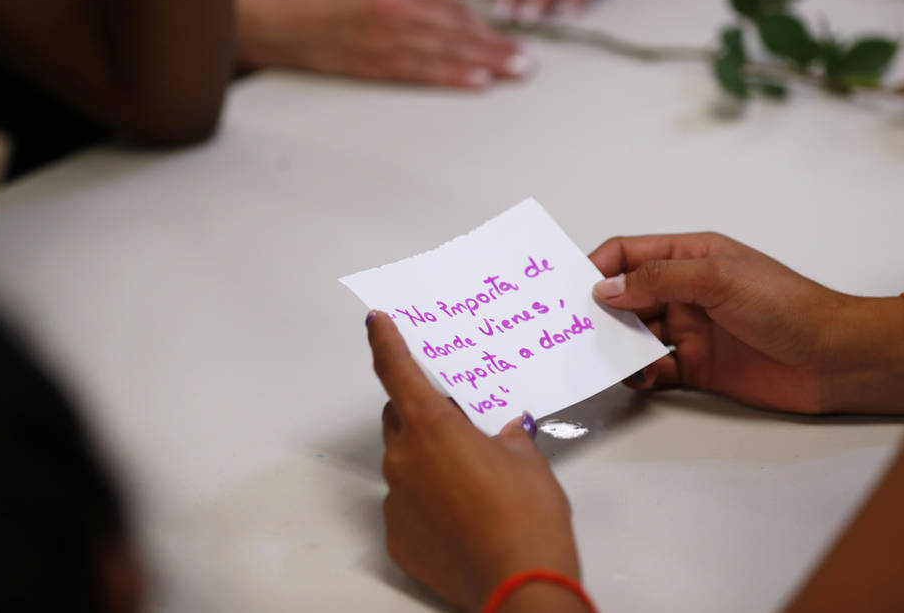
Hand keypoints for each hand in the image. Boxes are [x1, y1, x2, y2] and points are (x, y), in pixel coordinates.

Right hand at [237, 0, 530, 88]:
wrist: (279, 24)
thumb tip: (454, 15)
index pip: (454, 6)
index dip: (485, 24)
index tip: (508, 35)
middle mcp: (396, 11)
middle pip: (458, 31)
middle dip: (497, 46)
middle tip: (526, 60)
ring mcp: (387, 42)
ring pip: (447, 53)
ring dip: (486, 63)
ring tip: (514, 72)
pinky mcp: (376, 67)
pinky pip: (423, 73)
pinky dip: (453, 77)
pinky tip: (476, 82)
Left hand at [366, 312, 581, 610]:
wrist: (519, 583)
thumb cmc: (526, 516)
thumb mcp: (526, 460)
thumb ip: (508, 435)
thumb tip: (505, 433)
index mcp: (432, 427)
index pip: (396, 370)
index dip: (384, 341)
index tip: (376, 321)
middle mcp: (404, 458)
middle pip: (399, 419)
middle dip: (422, 414)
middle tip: (458, 426)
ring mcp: (396, 499)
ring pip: (403, 463)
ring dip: (426, 462)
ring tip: (468, 482)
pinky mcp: (397, 536)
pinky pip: (406, 505)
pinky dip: (426, 503)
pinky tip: (459, 518)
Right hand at [589, 233, 903, 414]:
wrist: (834, 359)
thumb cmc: (789, 306)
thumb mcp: (719, 278)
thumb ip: (659, 280)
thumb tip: (607, 287)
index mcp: (690, 258)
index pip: (629, 254)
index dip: (599, 268)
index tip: (574, 289)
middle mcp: (685, 291)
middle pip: (626, 296)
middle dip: (600, 310)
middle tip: (575, 329)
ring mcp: (690, 330)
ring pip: (635, 335)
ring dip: (617, 345)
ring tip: (604, 357)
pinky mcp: (696, 367)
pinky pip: (654, 369)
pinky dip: (639, 374)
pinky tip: (637, 377)